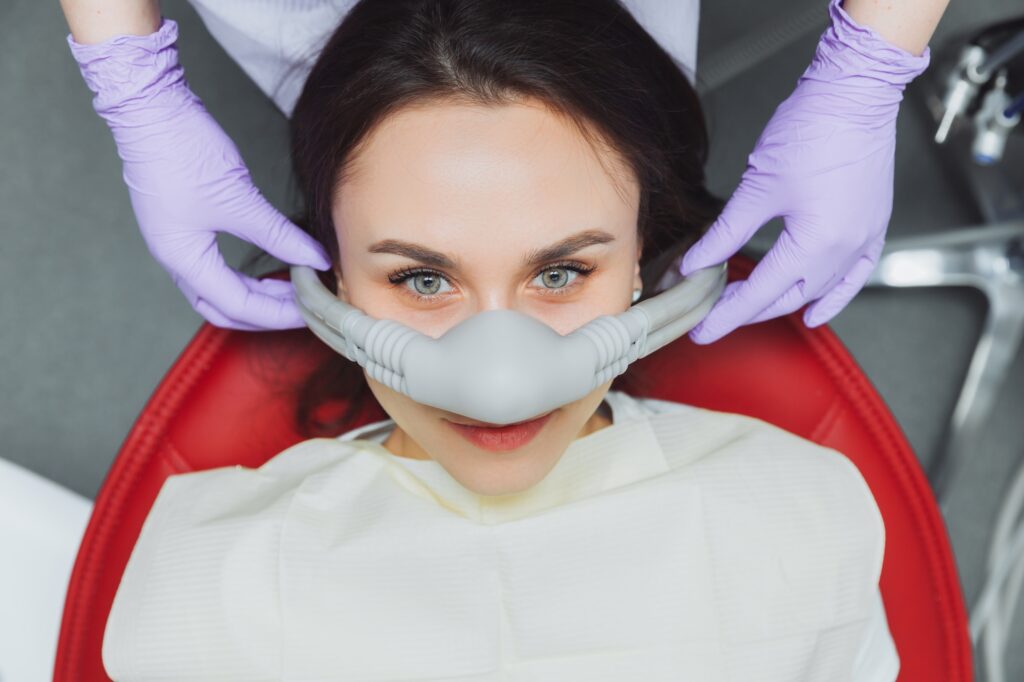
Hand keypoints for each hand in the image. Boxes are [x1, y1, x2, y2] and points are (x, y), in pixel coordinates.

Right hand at [67, 18, 330, 330]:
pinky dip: (244, 275)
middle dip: (264, 313)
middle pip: (223, 308)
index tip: (312, 309)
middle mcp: (174, 259)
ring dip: (256, 295)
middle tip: (304, 306)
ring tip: (294, 287)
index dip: (277, 313)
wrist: (149, 107)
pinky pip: (214, 267)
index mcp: (183, 259)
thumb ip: (279, 235)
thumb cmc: (183, 150)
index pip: (237, 306)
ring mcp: (176, 243)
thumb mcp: (240, 199)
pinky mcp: (182, 225)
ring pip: (218, 289)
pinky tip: (271, 264)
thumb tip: (316, 260)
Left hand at [680, 0, 929, 343]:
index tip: (701, 330)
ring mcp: (863, 240)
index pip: (760, 295)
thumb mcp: (756, 188)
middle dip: (748, 310)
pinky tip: (814, 312)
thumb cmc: (812, 130)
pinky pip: (853, 278)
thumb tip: (696, 264)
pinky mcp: (872, 227)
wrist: (855, 94)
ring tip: (748, 307)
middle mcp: (844, 250)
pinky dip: (833, 297)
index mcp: (814, 244)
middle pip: (787, 298)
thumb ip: (725, 233)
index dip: (725, 315)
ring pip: (817, 291)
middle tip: (714, 315)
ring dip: (782, 302)